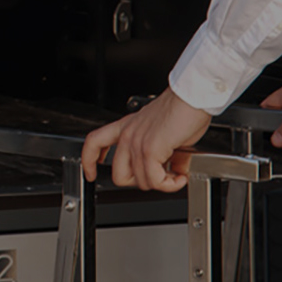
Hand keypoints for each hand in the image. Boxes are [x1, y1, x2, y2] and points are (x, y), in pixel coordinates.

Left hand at [81, 88, 212, 192]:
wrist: (193, 97)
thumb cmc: (184, 108)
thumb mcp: (166, 132)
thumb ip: (165, 153)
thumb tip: (175, 171)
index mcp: (128, 126)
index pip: (95, 142)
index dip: (88, 161)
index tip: (90, 172)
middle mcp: (128, 134)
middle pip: (118, 175)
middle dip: (140, 183)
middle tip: (158, 179)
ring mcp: (136, 142)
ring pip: (140, 181)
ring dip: (162, 184)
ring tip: (176, 175)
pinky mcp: (149, 150)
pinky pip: (155, 180)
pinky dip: (170, 184)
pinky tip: (180, 177)